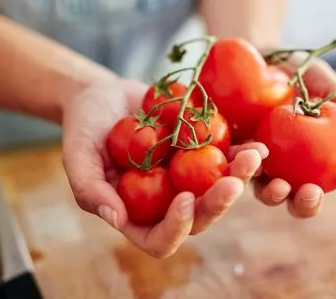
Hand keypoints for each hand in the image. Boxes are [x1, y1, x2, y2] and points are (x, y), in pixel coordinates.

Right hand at [61, 79, 263, 257]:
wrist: (103, 95)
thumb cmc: (84, 128)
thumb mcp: (77, 157)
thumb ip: (90, 190)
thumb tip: (117, 219)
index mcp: (137, 216)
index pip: (160, 240)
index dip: (176, 227)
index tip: (184, 199)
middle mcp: (167, 203)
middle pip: (199, 217)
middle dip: (218, 203)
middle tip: (233, 182)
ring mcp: (187, 179)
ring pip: (220, 190)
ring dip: (240, 177)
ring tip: (254, 157)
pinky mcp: (201, 154)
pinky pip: (226, 158)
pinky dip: (242, 152)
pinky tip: (257, 142)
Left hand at [253, 55, 335, 217]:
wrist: (251, 58)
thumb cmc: (291, 68)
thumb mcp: (313, 74)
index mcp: (322, 152)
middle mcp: (293, 167)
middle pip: (304, 197)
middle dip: (309, 203)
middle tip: (311, 192)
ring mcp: (263, 165)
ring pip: (270, 193)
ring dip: (276, 196)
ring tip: (279, 187)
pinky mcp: (235, 157)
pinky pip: (239, 169)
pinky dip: (246, 169)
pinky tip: (252, 160)